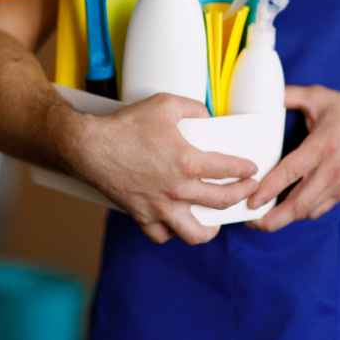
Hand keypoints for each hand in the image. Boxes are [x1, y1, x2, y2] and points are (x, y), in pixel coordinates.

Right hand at [66, 93, 258, 244]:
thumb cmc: (125, 125)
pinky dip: (172, 232)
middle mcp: (178, 189)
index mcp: (188, 161)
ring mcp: (160, 207)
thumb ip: (193, 107)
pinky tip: (176, 222)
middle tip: (246, 190)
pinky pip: (162, 235)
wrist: (89, 146)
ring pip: (195, 233)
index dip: (246, 170)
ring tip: (215, 222)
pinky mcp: (142, 215)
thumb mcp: (165, 104)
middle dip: (241, 196)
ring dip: (211, 229)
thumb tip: (208, 116)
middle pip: (222, 202)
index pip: (229, 170)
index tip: (251, 169)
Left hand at [246, 85, 339, 232]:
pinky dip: (300, 213)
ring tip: (262, 216)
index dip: (269, 189)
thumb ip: (290, 95)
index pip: (291, 173)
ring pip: (307, 212)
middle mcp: (329, 171)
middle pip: (298, 205)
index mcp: (321, 147)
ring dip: (283, 218)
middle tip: (251, 221)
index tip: (252, 200)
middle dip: (272, 219)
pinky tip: (285, 208)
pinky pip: (317, 210)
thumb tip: (266, 93)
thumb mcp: (319, 97)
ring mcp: (337, 185)